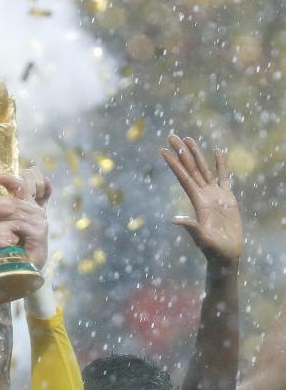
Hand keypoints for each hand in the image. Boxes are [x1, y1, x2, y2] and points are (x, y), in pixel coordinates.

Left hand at [0, 167, 49, 268]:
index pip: (23, 186)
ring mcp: (40, 222)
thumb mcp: (3, 230)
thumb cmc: (12, 251)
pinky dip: (3, 227)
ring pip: (14, 211)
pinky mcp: (39, 234)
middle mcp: (38, 212)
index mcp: (30, 207)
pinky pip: (17, 225)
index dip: (11, 180)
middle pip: (13, 199)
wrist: (23, 274)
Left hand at [160, 135, 242, 263]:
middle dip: (181, 152)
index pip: (183, 178)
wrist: (225, 254)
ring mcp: (214, 195)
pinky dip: (220, 164)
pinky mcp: (227, 197)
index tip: (162, 150)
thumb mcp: (202, 238)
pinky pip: (223, 177)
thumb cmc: (213, 250)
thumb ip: (190, 228)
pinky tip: (216, 152)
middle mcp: (203, 195)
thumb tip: (174, 220)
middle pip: (190, 168)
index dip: (173, 164)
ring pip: (203, 169)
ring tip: (188, 138)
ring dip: (196, 154)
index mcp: (197, 202)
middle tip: (171, 135)